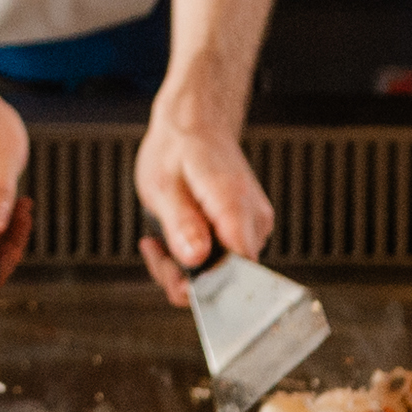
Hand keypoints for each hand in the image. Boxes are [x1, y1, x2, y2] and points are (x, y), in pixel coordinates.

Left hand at [134, 105, 273, 306]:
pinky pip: (222, 263)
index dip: (206, 284)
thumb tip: (196, 258)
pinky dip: (194, 260)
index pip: (239, 266)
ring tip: (162, 238)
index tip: (174, 275)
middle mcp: (254, 220)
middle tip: (156, 250)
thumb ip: (181, 225)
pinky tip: (176, 237)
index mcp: (235, 203)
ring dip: (185, 268)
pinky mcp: (248, 233)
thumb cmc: (177, 152)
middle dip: (185, 276)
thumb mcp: (163, 187)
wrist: (196, 128)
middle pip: (228, 277)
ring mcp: (255, 228)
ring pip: (223, 275)